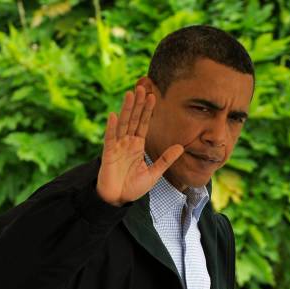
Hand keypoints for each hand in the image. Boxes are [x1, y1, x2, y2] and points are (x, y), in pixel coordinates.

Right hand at [96, 85, 184, 205]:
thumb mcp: (154, 174)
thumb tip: (181, 146)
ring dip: (126, 110)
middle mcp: (127, 143)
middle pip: (133, 120)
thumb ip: (165, 160)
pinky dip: (112, 127)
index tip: (153, 96)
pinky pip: (110, 139)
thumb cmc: (133, 188)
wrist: (118, 200)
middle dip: (138, 104)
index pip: (143, 124)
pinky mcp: (108, 155)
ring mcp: (117, 147)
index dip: (148, 111)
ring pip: (123, 125)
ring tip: (130, 94)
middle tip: (143, 87)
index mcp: (137, 146)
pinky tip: (114, 115)